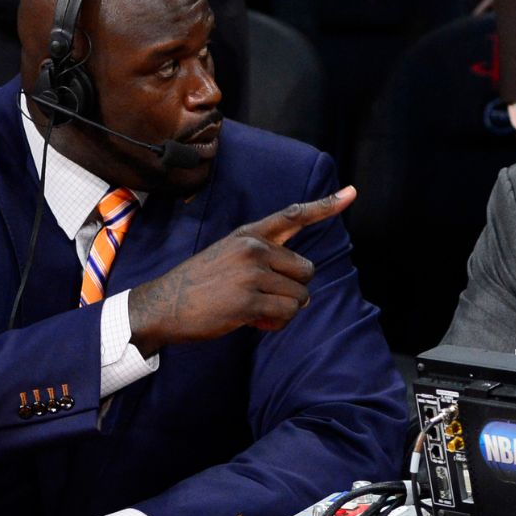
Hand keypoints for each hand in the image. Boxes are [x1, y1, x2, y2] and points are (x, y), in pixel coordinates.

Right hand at [128, 187, 355, 354]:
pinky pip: (287, 313)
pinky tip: (255, 322)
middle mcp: (254, 249)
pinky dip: (277, 322)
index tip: (352, 193)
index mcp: (249, 235)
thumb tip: (303, 277)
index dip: (326, 205)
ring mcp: (252, 275)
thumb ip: (264, 255)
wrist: (164, 305)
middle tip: (268, 297)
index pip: (293, 215)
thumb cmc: (199, 283)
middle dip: (295, 288)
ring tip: (257, 310)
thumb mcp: (228, 253)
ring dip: (285, 310)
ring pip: (300, 296)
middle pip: (307, 270)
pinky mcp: (249, 301)